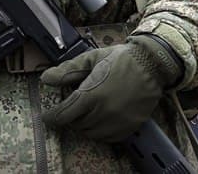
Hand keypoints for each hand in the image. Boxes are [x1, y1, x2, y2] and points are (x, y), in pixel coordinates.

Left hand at [40, 35, 182, 142]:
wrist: (151, 64)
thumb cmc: (119, 59)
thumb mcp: (90, 59)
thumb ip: (67, 71)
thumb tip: (46, 79)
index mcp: (91, 94)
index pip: (64, 115)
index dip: (52, 118)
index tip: (47, 117)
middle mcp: (104, 112)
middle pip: (76, 125)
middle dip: (69, 118)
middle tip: (70, 109)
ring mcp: (118, 122)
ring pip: (91, 134)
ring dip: (84, 126)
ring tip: (85, 113)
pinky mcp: (130, 127)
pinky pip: (109, 138)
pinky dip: (100, 132)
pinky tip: (100, 120)